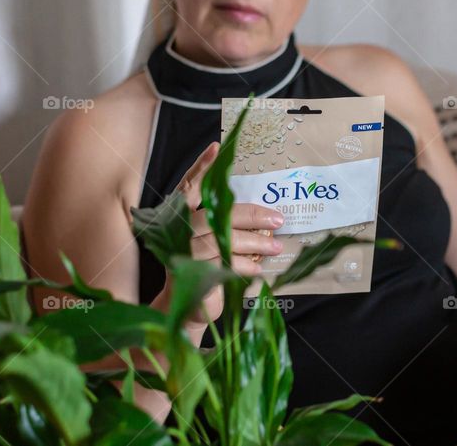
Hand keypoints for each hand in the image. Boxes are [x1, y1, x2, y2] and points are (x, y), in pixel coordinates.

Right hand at [155, 142, 285, 328]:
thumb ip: (230, 223)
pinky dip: (244, 267)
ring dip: (254, 244)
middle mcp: (178, 230)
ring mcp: (182, 253)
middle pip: (216, 215)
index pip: (189, 186)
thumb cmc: (207, 266)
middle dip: (251, 216)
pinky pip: (223, 265)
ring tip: (276, 246)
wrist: (190, 307)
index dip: (202, 167)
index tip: (217, 148)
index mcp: (180, 216)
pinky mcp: (190, 275)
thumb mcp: (217, 240)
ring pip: (222, 240)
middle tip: (278, 219)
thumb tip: (267, 213)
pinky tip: (258, 269)